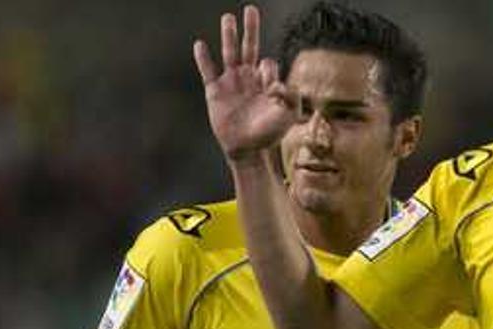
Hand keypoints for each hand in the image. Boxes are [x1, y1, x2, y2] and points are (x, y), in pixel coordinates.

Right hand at [193, 5, 294, 160]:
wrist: (248, 150)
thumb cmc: (269, 134)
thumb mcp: (289, 115)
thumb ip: (292, 97)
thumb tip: (280, 82)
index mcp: (266, 82)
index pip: (268, 64)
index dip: (270, 74)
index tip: (271, 92)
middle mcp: (248, 78)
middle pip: (249, 47)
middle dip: (250, 29)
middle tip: (251, 10)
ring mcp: (231, 83)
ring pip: (230, 53)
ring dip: (229, 35)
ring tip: (228, 17)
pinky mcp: (215, 91)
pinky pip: (208, 71)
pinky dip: (203, 58)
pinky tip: (200, 44)